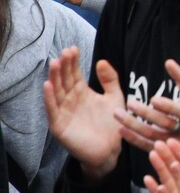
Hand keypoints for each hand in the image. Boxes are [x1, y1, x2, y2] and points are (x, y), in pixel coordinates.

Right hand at [43, 48, 122, 176]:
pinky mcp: (60, 126)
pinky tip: (47, 85)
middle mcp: (71, 101)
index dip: (73, 62)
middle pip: (64, 80)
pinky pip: (52, 110)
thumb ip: (110, 79)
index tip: (73, 48)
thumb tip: (101, 60)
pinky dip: (49, 98)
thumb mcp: (114, 96)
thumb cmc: (112, 122)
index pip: (74, 74)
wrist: (111, 148)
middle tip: (64, 52)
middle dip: (63, 66)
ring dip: (54, 78)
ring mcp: (64, 113)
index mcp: (82, 92)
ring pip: (56, 93)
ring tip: (54, 63)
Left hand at [116, 59, 179, 153]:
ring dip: (133, 126)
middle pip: (163, 123)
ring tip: (118, 114)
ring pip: (151, 135)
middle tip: (129, 102)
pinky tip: (121, 130)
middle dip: (146, 114)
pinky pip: (145, 146)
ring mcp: (172, 143)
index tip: (153, 98)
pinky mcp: (162, 151)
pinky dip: (132, 139)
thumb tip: (168, 61)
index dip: (168, 106)